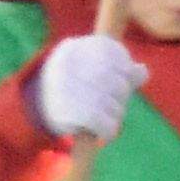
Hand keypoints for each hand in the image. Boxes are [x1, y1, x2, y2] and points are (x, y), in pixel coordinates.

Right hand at [29, 30, 144, 140]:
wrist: (37, 110)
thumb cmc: (73, 87)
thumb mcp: (91, 70)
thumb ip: (119, 69)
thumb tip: (142, 72)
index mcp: (72, 48)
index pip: (110, 51)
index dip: (124, 67)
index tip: (125, 79)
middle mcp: (65, 65)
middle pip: (111, 78)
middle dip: (121, 93)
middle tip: (117, 103)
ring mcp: (63, 88)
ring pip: (108, 101)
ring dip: (116, 114)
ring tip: (110, 118)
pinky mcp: (64, 112)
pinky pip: (99, 121)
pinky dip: (108, 129)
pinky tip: (107, 131)